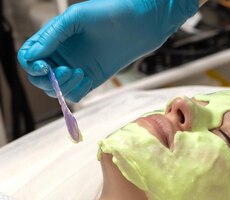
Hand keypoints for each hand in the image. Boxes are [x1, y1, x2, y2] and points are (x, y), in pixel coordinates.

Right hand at [18, 0, 197, 101]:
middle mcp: (61, 54)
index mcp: (53, 38)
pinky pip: (75, 94)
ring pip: (56, 89)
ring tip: (79, 73)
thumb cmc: (109, 13)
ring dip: (63, 86)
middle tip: (65, 70)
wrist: (140, 24)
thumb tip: (34, 55)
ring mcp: (75, 67)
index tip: (43, 66)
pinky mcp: (91, 78)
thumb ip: (52, 35)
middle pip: (39, 78)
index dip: (30, 65)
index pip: (29, 56)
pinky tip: (87, 79)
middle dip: (48, 79)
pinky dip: (76, 91)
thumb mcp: (75, 18)